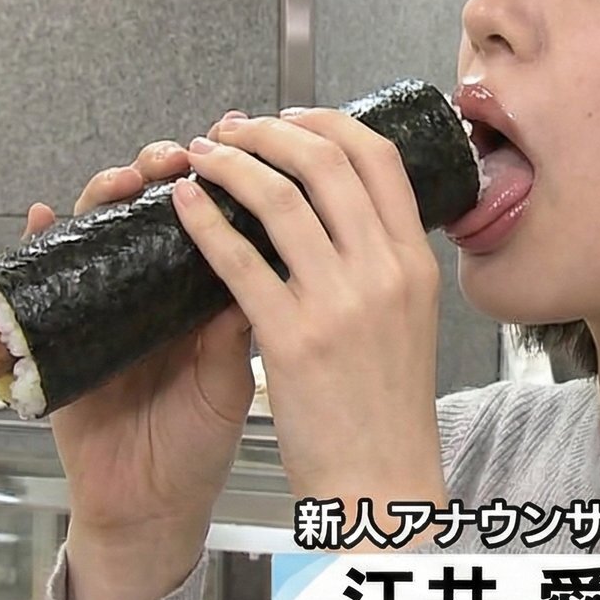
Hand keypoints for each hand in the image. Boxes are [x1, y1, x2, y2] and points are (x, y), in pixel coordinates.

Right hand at [37, 128, 256, 599]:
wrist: (153, 507)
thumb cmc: (196, 443)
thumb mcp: (231, 377)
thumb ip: (245, 321)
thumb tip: (282, 253)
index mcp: (198, 291)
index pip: (209, 212)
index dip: (225, 173)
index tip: (246, 139)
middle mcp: (150, 286)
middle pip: (150, 205)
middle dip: (162, 167)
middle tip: (181, 154)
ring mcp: (103, 303)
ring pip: (97, 228)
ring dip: (105, 192)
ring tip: (124, 180)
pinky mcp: (59, 334)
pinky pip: (40, 279)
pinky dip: (38, 242)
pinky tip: (44, 217)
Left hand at [175, 110, 449, 520]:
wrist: (380, 482)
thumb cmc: (386, 409)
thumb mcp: (409, 321)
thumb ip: (382, 265)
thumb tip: (344, 217)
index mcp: (414, 262)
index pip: (378, 159)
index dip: (328, 122)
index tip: (290, 117)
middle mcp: (384, 272)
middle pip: (327, 162)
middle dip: (271, 131)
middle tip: (234, 128)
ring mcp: (339, 304)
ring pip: (280, 199)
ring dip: (233, 164)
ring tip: (201, 156)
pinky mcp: (291, 339)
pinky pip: (239, 261)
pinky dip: (206, 222)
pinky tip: (185, 206)